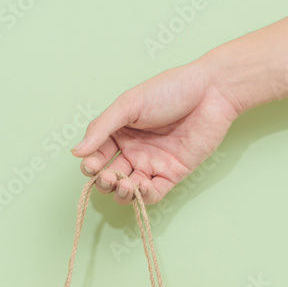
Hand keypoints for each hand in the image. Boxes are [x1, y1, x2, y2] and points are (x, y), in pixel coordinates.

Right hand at [70, 58, 241, 203]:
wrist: (211, 92)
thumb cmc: (170, 90)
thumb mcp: (129, 104)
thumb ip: (101, 128)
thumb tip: (76, 152)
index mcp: (120, 132)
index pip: (97, 156)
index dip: (90, 166)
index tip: (90, 166)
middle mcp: (134, 150)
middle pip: (111, 177)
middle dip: (104, 183)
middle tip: (107, 178)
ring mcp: (153, 164)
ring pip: (129, 190)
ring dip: (121, 193)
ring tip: (123, 185)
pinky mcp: (173, 174)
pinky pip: (154, 193)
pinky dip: (144, 196)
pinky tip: (140, 187)